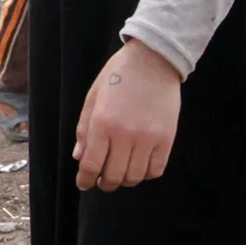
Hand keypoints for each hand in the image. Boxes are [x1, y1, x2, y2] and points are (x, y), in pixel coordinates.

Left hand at [73, 38, 181, 192]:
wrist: (153, 60)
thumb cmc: (118, 75)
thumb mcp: (93, 97)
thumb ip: (84, 128)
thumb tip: (79, 156)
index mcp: (102, 123)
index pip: (90, 164)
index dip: (85, 179)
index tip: (84, 184)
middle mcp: (125, 135)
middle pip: (113, 176)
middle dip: (104, 183)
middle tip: (102, 182)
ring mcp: (148, 138)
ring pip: (135, 176)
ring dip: (125, 180)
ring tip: (120, 173)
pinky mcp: (167, 138)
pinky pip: (156, 169)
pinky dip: (146, 173)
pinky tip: (139, 165)